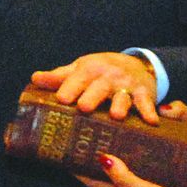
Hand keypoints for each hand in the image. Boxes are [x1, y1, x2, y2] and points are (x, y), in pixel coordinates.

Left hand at [32, 52, 160, 123]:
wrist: (137, 64)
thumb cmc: (101, 71)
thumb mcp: (80, 69)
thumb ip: (58, 77)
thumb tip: (34, 79)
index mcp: (89, 69)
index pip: (77, 78)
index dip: (69, 88)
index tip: (61, 99)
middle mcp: (108, 76)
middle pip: (99, 87)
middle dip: (92, 96)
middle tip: (83, 108)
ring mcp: (127, 86)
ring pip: (123, 96)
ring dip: (120, 105)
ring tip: (115, 116)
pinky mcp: (144, 94)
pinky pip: (147, 103)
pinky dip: (150, 111)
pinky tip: (151, 122)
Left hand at [77, 152, 186, 186]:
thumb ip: (124, 177)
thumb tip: (101, 158)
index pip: (92, 182)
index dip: (76, 170)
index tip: (64, 154)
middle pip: (104, 177)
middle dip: (93, 162)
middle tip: (87, 141)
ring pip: (121, 175)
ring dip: (114, 161)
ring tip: (111, 141)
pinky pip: (140, 174)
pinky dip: (135, 163)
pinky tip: (141, 153)